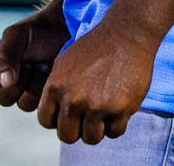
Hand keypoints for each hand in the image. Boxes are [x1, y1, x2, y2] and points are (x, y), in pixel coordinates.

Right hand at [0, 4, 72, 112]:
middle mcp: (8, 82)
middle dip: (19, 81)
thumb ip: (6, 55)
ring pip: (22, 104)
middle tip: (30, 62)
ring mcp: (27, 91)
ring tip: (42, 65)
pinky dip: (45, 88)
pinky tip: (51, 72)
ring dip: (34, 84)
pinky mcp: (44, 97)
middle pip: (2, 99)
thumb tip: (5, 83)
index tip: (8, 61)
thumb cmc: (38, 29)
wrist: (65, 29)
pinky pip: (40, 105)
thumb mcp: (16, 34)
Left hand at [36, 20, 155, 144]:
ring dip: (98, 129)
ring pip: (91, 138)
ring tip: (105, 112)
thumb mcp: (64, 62)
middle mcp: (73, 99)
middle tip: (88, 117)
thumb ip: (56, 88)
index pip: (46, 121)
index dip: (58, 120)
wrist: (127, 34)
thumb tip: (53, 114)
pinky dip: (117, 124)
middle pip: (67, 136)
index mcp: (55, 86)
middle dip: (77, 129)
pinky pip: (114, 132)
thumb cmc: (96, 46)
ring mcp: (97, 106)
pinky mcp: (120, 109)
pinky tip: (119, 106)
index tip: (69, 112)